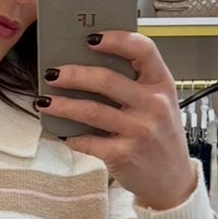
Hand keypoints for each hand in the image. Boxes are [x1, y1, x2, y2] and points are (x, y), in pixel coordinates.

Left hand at [36, 31, 198, 209]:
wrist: (172, 181)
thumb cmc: (162, 138)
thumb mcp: (160, 104)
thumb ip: (136, 84)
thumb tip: (92, 65)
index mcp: (162, 85)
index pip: (143, 50)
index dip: (116, 39)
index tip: (91, 38)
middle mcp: (152, 105)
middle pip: (106, 80)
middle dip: (74, 74)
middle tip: (53, 73)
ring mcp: (138, 131)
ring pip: (91, 110)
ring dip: (62, 104)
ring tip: (45, 101)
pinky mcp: (123, 154)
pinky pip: (88, 141)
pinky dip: (71, 136)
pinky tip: (62, 132)